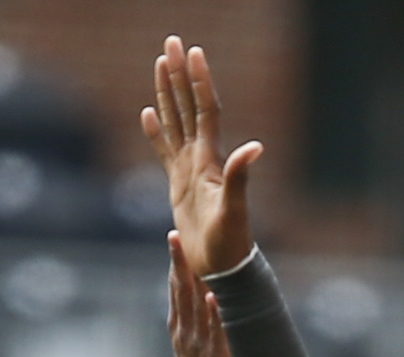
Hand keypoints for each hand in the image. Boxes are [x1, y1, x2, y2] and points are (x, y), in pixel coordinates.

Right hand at [142, 34, 258, 278]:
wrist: (222, 266)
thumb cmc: (230, 241)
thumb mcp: (234, 209)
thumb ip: (240, 176)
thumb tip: (256, 147)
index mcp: (211, 158)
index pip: (205, 109)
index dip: (199, 80)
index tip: (193, 51)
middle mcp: (201, 157)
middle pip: (188, 106)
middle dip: (179, 74)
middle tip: (171, 42)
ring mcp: (188, 170)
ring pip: (176, 121)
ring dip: (167, 93)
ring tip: (159, 64)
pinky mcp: (178, 185)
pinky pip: (163, 151)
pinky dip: (155, 132)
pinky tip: (147, 114)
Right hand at [167, 232, 236, 356]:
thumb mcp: (192, 348)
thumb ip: (196, 322)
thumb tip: (206, 292)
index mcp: (178, 327)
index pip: (175, 289)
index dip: (175, 264)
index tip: (174, 239)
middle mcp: (184, 331)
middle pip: (179, 290)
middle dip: (177, 262)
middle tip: (174, 236)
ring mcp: (198, 342)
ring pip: (194, 304)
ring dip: (193, 278)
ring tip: (191, 255)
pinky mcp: (214, 355)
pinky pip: (214, 330)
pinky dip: (213, 312)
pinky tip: (213, 295)